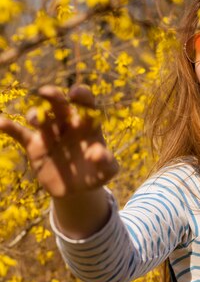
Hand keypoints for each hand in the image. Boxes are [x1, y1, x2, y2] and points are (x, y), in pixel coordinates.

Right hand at [0, 85, 118, 197]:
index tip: (76, 93)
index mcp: (87, 123)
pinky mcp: (34, 145)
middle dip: (53, 96)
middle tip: (47, 92)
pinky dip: (9, 127)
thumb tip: (96, 153)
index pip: (85, 103)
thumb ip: (107, 162)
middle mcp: (66, 123)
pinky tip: (1, 123)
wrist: (78, 189)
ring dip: (35, 114)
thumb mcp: (107, 171)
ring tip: (36, 119)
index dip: (81, 95)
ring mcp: (49, 133)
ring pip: (39, 116)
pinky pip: (20, 134)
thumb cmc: (97, 173)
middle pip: (58, 104)